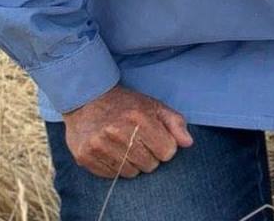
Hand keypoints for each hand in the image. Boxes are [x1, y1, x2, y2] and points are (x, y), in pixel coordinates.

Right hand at [62, 85, 193, 178]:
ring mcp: (99, 145)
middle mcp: (117, 132)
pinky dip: (116, 167)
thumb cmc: (126, 104)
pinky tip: (112, 151)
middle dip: (150, 156)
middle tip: (139, 141)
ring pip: (131, 172)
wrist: (88, 99)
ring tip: (126, 146)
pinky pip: (112, 176)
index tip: (157, 139)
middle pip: (150, 164)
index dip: (165, 146)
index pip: (167, 151)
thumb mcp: (154, 106)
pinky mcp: (85, 156)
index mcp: (139, 117)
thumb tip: (188, 143)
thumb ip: (175, 122)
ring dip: (133, 163)